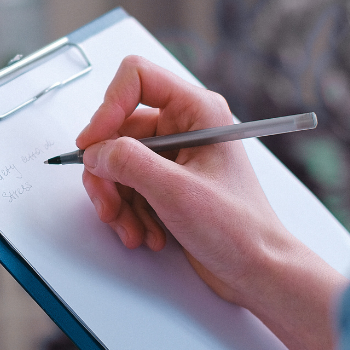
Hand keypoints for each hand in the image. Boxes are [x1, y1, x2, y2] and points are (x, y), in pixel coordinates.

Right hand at [77, 56, 343, 349]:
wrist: (257, 271)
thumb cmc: (238, 229)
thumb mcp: (176, 192)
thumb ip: (130, 163)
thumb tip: (96, 151)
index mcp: (198, 110)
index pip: (137, 78)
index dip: (108, 106)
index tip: (92, 144)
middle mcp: (185, 126)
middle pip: (118, 129)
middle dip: (108, 172)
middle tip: (108, 205)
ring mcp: (175, 154)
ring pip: (117, 161)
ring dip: (117, 200)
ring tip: (133, 229)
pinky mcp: (167, 181)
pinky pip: (127, 185)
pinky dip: (128, 212)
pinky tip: (145, 233)